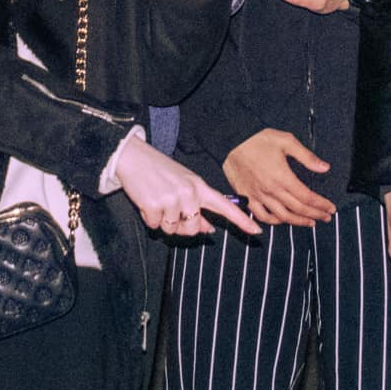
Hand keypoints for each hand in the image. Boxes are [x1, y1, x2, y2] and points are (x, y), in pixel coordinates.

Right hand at [114, 140, 260, 238]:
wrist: (133, 157)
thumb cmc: (159, 171)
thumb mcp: (183, 185)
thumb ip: (197, 206)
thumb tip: (209, 229)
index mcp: (199, 186)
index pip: (225, 206)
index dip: (242, 221)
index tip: (257, 232)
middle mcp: (190, 193)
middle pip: (194, 228)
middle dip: (181, 227)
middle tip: (170, 211)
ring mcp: (173, 199)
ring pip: (172, 230)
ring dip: (163, 222)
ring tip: (157, 201)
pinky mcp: (155, 205)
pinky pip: (155, 227)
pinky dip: (149, 218)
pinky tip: (147, 201)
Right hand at [223, 129, 335, 225]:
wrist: (231, 141)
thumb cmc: (258, 139)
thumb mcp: (286, 141)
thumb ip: (307, 157)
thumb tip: (324, 168)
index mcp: (283, 177)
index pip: (307, 197)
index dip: (321, 205)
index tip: (331, 208)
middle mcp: (271, 190)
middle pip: (298, 209)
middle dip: (315, 215)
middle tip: (326, 217)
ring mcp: (258, 196)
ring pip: (282, 217)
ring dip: (298, 222)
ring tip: (310, 222)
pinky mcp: (247, 197)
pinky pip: (262, 216)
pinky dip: (274, 222)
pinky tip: (282, 221)